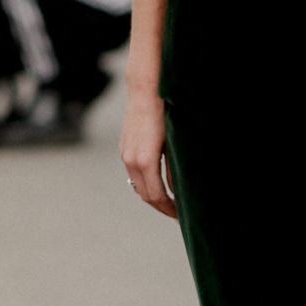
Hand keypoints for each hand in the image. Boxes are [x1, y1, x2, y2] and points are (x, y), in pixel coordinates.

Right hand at [120, 88, 176, 218]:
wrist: (145, 90)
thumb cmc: (166, 114)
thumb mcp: (174, 144)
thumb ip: (174, 169)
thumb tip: (178, 191)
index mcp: (145, 161)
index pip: (157, 196)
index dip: (169, 208)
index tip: (181, 215)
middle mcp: (131, 161)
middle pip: (145, 195)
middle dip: (161, 207)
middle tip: (176, 214)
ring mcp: (125, 155)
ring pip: (137, 185)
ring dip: (152, 196)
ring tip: (168, 202)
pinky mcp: (124, 149)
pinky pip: (133, 173)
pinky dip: (145, 183)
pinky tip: (157, 183)